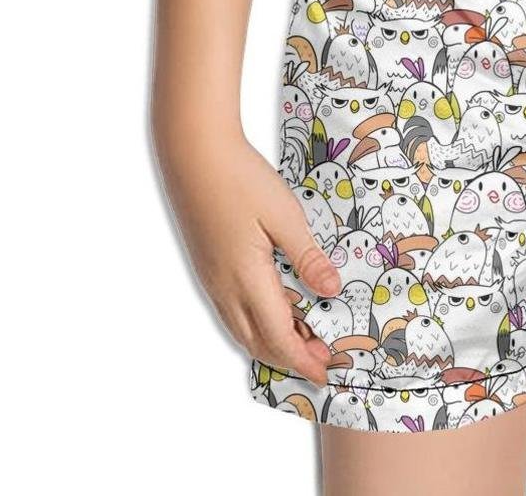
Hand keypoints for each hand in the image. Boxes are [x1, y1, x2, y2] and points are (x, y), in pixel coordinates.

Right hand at [157, 131, 340, 381]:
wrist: (194, 154)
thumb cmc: (239, 178)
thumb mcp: (284, 215)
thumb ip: (307, 257)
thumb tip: (331, 291)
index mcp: (246, 278)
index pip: (278, 336)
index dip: (303, 358)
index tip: (325, 370)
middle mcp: (224, 287)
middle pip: (257, 342)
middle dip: (290, 357)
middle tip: (321, 356)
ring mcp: (212, 278)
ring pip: (241, 330)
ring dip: (271, 343)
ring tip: (302, 338)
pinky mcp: (207, 266)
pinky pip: (232, 312)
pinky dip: (254, 324)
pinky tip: (272, 310)